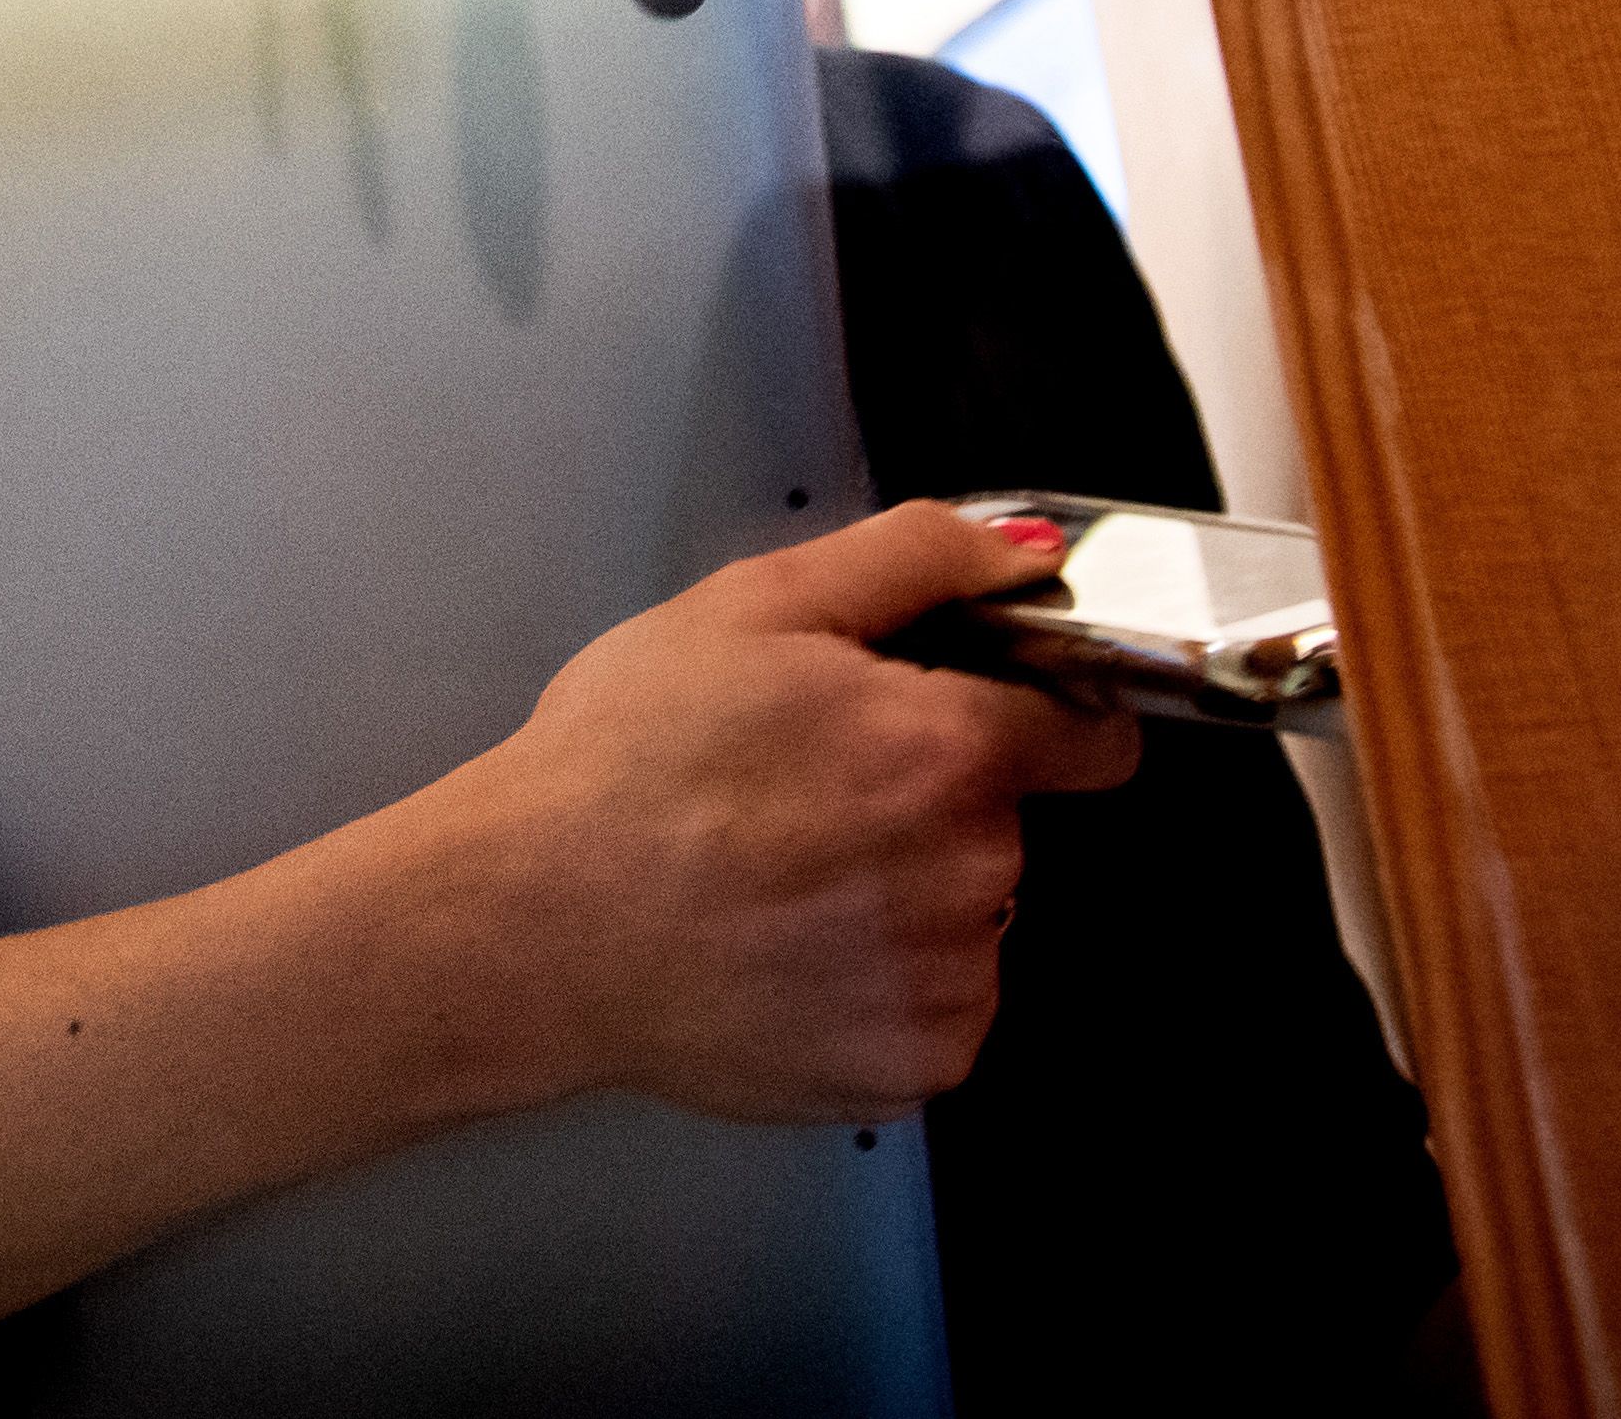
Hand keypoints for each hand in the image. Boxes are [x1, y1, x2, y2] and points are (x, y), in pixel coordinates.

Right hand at [447, 500, 1142, 1122]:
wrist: (530, 924)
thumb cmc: (620, 765)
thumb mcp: (749, 606)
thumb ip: (913, 557)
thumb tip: (1025, 552)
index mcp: (945, 748)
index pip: (1091, 734)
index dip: (1031, 712)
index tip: (967, 720)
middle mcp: (972, 873)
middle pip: (1003, 822)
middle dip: (928, 800)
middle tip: (801, 793)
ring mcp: (946, 982)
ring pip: (969, 917)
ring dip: (904, 897)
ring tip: (776, 877)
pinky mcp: (912, 1068)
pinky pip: (938, 1009)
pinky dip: (878, 986)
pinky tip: (785, 952)